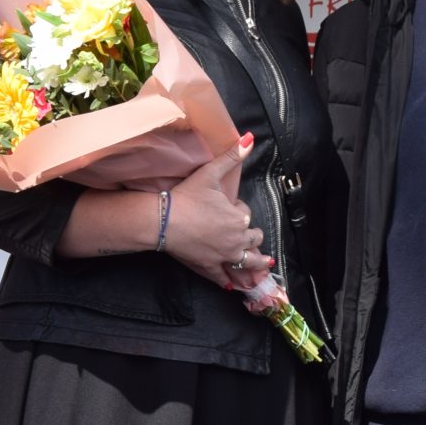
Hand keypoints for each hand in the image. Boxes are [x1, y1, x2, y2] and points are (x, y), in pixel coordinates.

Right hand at [162, 143, 269, 288]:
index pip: (246, 215)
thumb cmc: (186, 196)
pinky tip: (232, 285)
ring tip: (262, 264)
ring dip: (255, 263)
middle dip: (252, 236)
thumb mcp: (210, 173)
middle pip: (252, 239)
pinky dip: (228, 281)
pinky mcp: (208, 267)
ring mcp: (223, 256)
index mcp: (238, 218)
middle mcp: (235, 239)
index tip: (228, 207)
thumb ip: (231, 156)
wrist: (163, 220)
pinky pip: (222, 277)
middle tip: (248, 235)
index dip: (239, 211)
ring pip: (246, 262)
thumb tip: (249, 138)